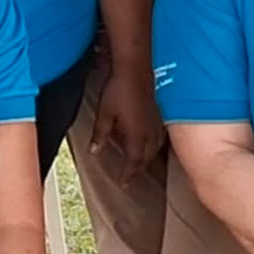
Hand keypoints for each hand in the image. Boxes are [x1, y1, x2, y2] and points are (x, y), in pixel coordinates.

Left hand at [91, 63, 164, 185]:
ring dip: (146, 158)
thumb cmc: (118, 90)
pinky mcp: (158, 114)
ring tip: (138, 163)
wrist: (135, 69)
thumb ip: (100, 134)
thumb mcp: (105, 113)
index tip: (124, 184)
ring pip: (154, 148)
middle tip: (130, 177)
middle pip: (146, 158)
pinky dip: (152, 145)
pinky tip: (147, 141)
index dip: (129, 174)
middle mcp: (150, 132)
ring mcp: (156, 122)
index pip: (134, 162)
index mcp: (137, 135)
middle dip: (138, 169)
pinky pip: (158, 137)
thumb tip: (94, 152)